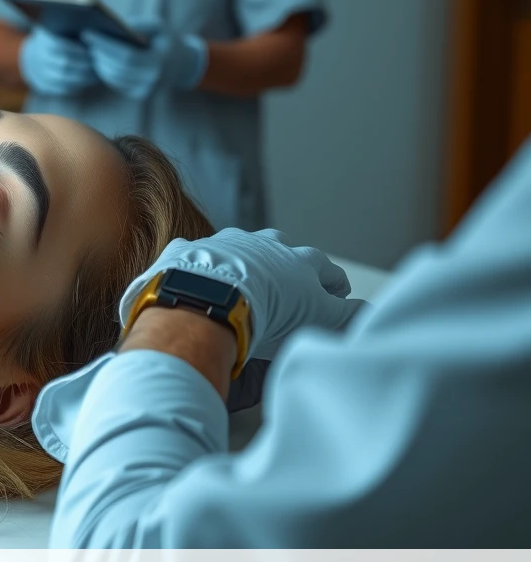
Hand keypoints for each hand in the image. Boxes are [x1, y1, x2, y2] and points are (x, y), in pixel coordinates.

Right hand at [18, 28, 99, 96]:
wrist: (32, 57)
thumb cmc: (54, 40)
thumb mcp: (57, 30)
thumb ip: (71, 29)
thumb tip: (93, 32)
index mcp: (42, 42)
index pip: (61, 46)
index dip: (79, 49)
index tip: (94, 50)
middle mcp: (38, 59)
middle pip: (64, 64)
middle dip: (84, 65)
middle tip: (99, 64)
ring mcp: (39, 74)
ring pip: (64, 79)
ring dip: (84, 78)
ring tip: (97, 75)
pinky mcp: (43, 86)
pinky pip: (62, 89)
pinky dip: (78, 86)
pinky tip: (89, 82)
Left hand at [81, 23, 206, 99]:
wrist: (183, 65)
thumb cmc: (166, 40)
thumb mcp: (158, 26)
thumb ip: (137, 25)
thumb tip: (111, 25)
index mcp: (159, 61)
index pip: (126, 55)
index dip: (104, 45)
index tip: (86, 33)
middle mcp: (152, 80)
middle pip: (116, 69)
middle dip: (98, 54)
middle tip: (83, 41)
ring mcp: (145, 91)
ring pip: (113, 79)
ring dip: (98, 64)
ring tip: (88, 49)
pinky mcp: (138, 96)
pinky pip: (116, 84)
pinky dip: (104, 72)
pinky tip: (97, 59)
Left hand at [119, 229, 367, 408]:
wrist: (213, 298)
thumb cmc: (270, 312)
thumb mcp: (317, 318)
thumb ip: (345, 315)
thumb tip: (368, 313)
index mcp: (300, 261)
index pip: (327, 270)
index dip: (334, 285)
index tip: (338, 292)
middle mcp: (266, 245)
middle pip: (286, 249)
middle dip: (291, 264)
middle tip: (292, 281)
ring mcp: (227, 243)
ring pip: (243, 246)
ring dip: (248, 259)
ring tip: (247, 276)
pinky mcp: (193, 250)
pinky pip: (199, 254)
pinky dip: (201, 265)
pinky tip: (198, 277)